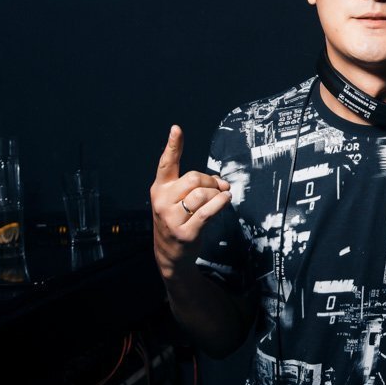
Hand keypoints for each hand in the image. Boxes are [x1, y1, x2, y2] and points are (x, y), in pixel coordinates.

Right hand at [150, 125, 231, 280]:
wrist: (170, 255)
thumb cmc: (177, 222)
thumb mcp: (176, 201)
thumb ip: (194, 186)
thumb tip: (219, 181)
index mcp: (159, 189)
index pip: (166, 163)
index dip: (173, 145)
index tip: (177, 129)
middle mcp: (163, 201)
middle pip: (193, 178)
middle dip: (211, 181)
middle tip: (218, 187)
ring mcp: (172, 218)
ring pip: (202, 194)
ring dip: (217, 194)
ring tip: (221, 197)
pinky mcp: (186, 232)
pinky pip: (208, 211)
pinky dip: (220, 203)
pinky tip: (225, 200)